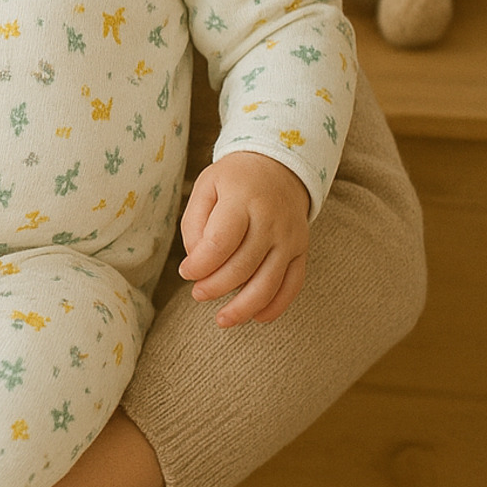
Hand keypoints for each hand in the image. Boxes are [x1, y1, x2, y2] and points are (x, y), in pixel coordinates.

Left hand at [179, 151, 310, 326]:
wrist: (280, 167)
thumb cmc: (234, 180)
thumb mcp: (206, 186)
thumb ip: (194, 223)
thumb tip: (197, 262)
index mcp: (242, 200)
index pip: (220, 242)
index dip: (200, 265)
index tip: (185, 272)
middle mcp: (271, 220)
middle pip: (242, 267)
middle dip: (215, 287)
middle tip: (197, 293)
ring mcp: (290, 238)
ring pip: (268, 283)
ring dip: (243, 308)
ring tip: (222, 319)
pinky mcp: (301, 251)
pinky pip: (292, 285)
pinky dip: (275, 306)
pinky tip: (256, 316)